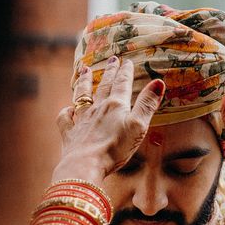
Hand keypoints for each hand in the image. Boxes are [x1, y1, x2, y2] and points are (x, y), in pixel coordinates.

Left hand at [52, 57, 164, 184]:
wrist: (86, 164)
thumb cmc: (115, 148)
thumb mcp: (138, 126)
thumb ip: (147, 104)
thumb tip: (158, 82)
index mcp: (115, 106)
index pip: (122, 84)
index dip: (125, 72)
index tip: (127, 62)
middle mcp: (97, 109)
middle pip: (104, 86)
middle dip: (109, 72)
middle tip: (112, 59)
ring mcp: (82, 120)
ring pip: (82, 96)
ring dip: (84, 83)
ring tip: (84, 71)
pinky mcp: (70, 133)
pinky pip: (65, 118)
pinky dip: (66, 112)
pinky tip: (68, 109)